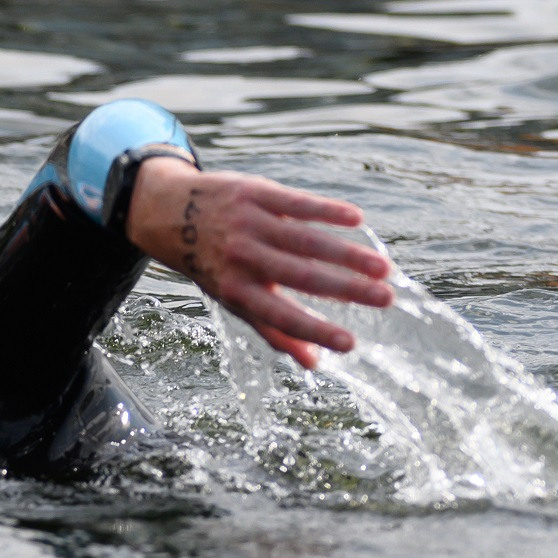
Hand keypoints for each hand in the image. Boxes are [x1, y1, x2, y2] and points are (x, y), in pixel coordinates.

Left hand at [127, 158, 392, 370]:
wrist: (172, 213)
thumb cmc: (213, 264)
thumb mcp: (232, 299)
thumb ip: (272, 329)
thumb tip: (314, 364)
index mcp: (237, 290)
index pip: (281, 316)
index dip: (315, 332)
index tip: (350, 345)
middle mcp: (242, 258)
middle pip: (302, 276)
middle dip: (347, 289)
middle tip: (386, 299)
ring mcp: (249, 224)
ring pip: (306, 240)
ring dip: (348, 254)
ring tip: (383, 267)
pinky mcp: (255, 193)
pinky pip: (296, 203)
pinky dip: (327, 211)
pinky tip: (357, 219)